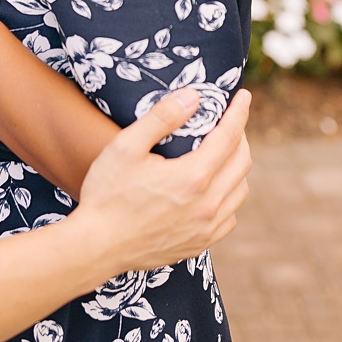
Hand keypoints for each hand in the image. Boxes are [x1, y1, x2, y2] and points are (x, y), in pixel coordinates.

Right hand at [72, 89, 251, 274]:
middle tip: (230, 121)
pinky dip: (229, 196)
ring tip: (224, 153)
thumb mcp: (125, 147)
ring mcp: (207, 227)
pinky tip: (214, 190)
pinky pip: (230, 216)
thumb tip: (193, 97)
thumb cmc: (106, 194)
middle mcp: (208, 204)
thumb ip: (161, 118)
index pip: (229, 136)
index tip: (244, 95)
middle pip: (242, 162)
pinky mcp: (200, 243)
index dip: (239, 113)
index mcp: (193, 177)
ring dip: (237, 167)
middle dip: (240, 136)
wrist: (97, 246)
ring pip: (240, 190)